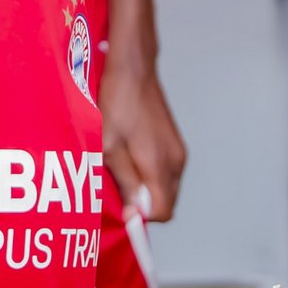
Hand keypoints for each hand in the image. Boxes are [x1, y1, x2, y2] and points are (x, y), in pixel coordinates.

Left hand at [99, 57, 186, 222]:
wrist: (133, 69)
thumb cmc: (117, 103)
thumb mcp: (110, 147)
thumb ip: (126, 183)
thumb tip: (135, 215)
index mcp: (161, 165)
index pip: (162, 212)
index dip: (141, 218)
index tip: (121, 210)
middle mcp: (176, 162)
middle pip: (166, 203)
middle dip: (142, 206)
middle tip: (117, 192)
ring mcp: (177, 151)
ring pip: (165, 188)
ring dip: (145, 190)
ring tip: (120, 175)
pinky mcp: (174, 142)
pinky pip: (165, 172)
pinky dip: (149, 176)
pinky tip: (129, 161)